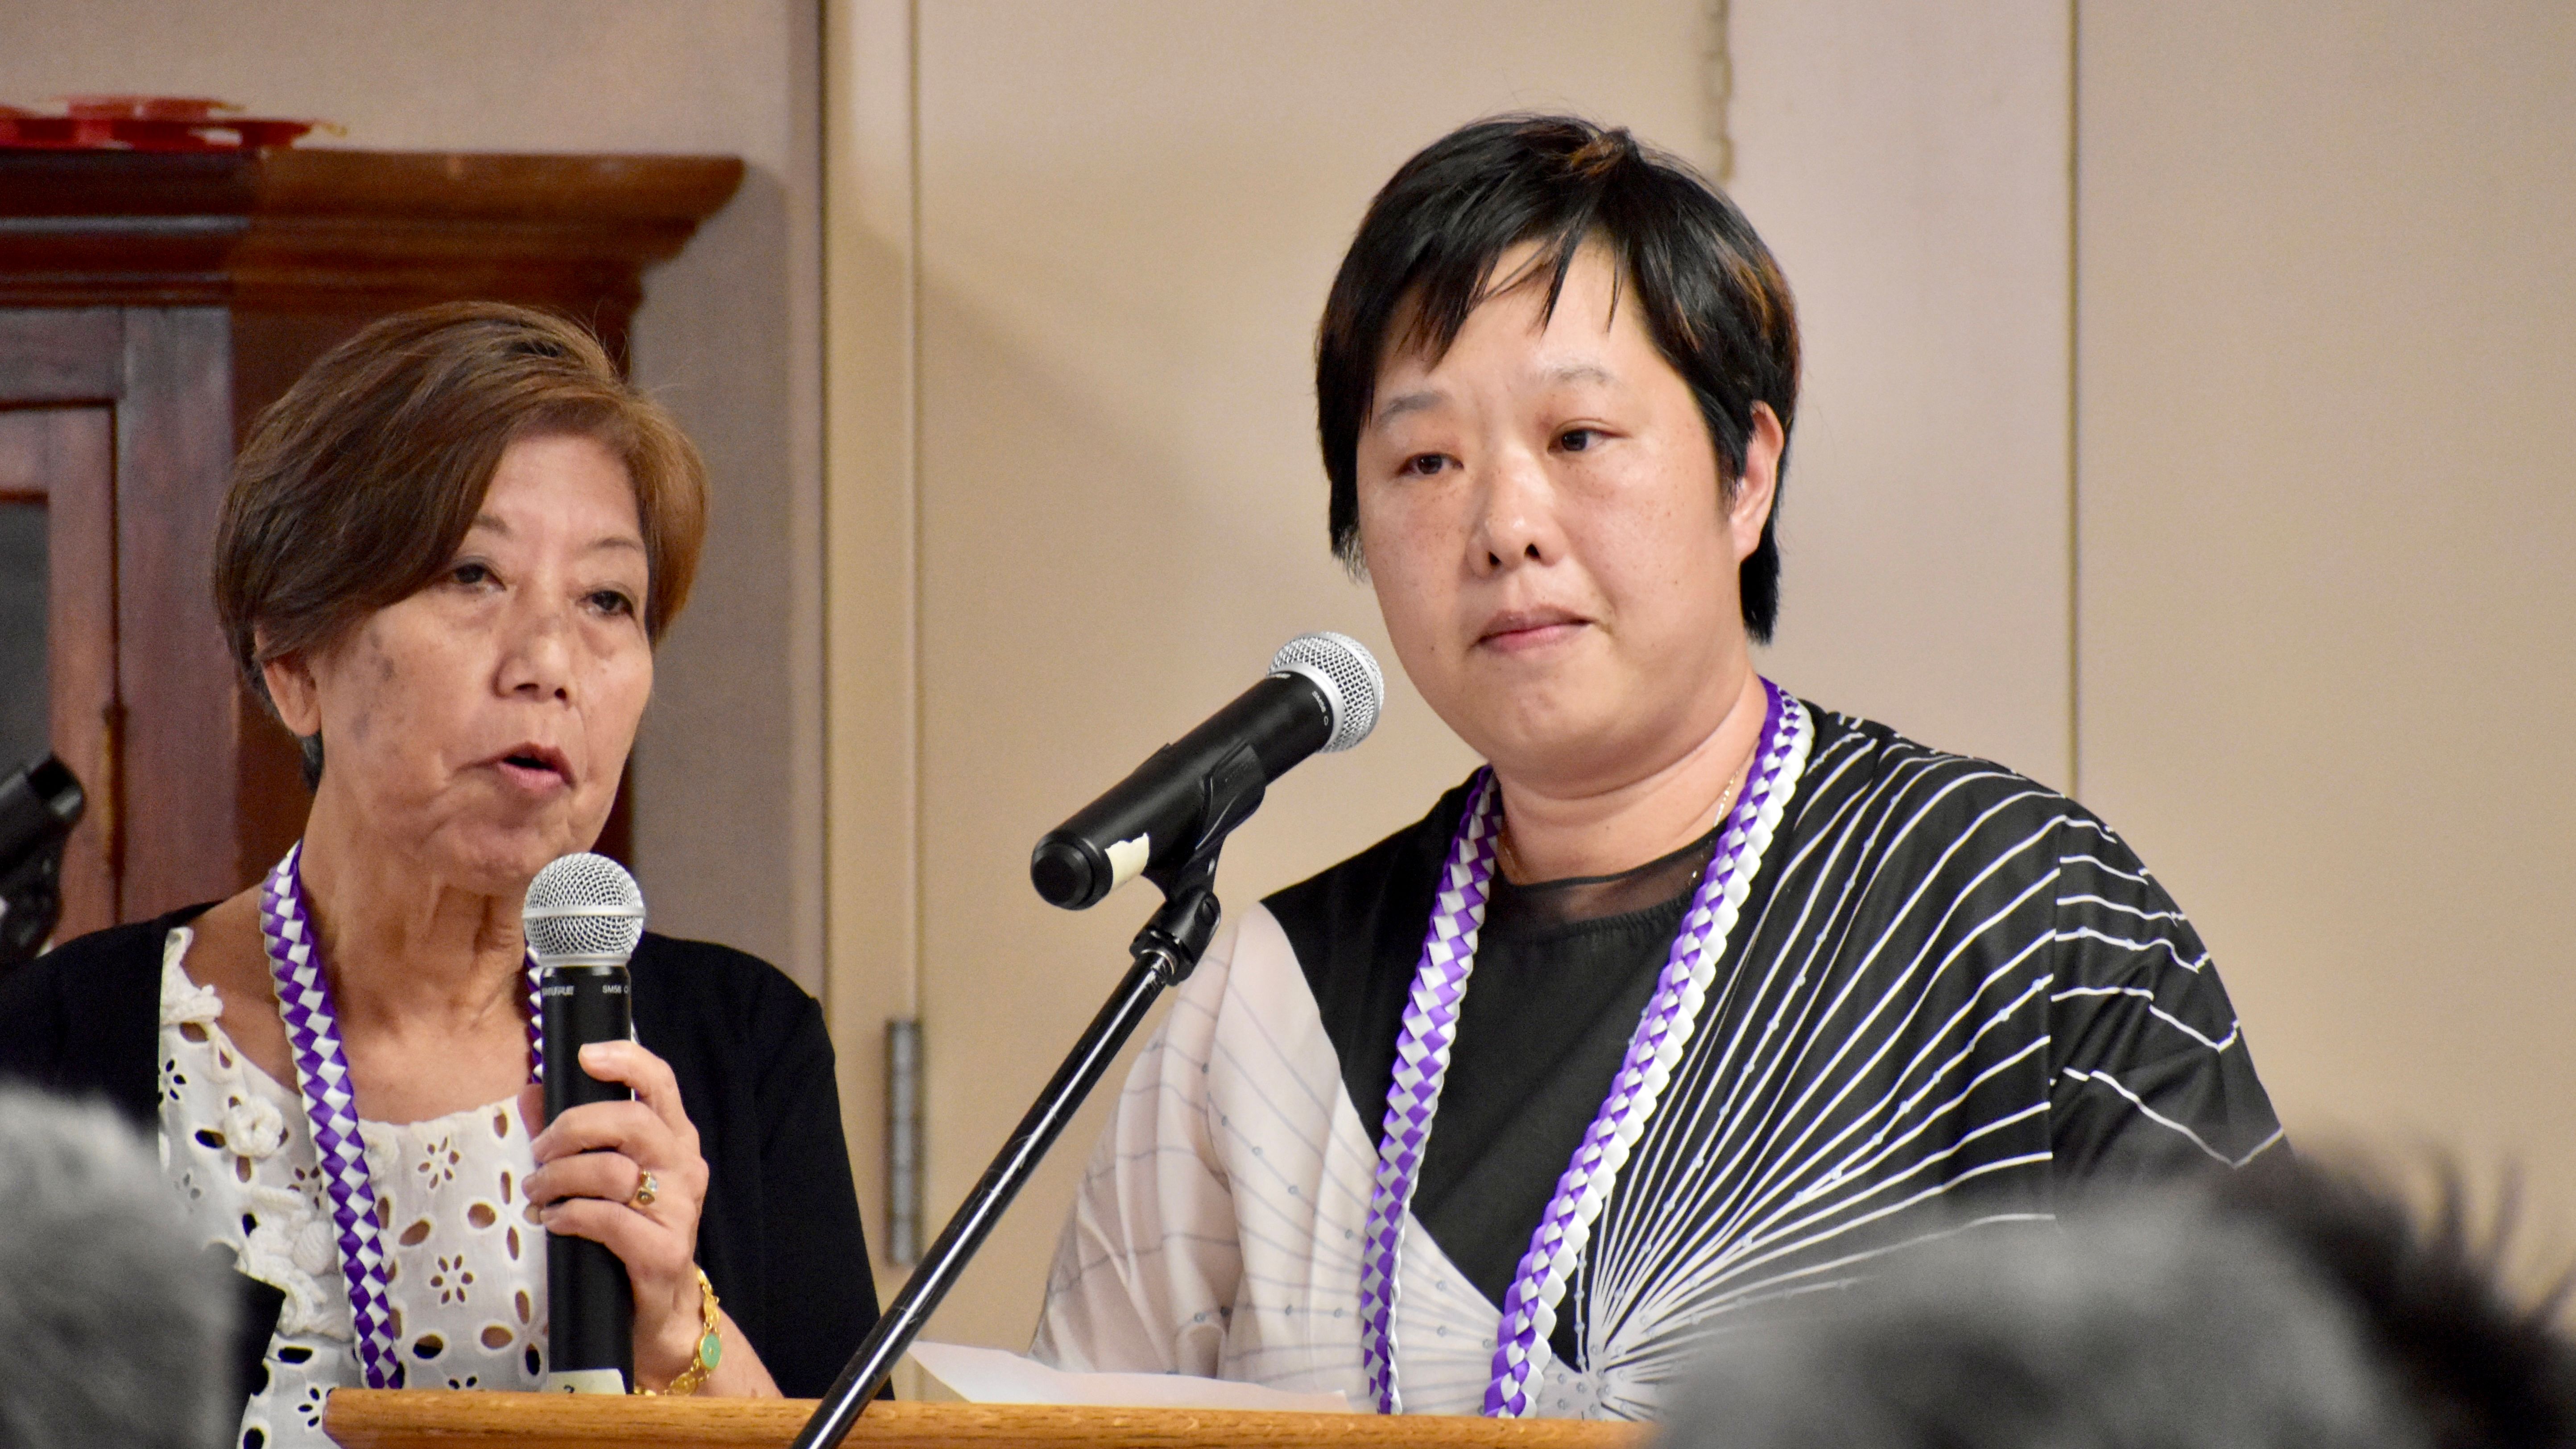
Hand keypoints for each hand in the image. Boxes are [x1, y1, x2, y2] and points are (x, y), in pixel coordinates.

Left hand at [522, 1040, 712, 1390]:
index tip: (584, 1055)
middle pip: (633, 1121)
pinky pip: (610, 1220)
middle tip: (539, 1151)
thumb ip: (567, 1135)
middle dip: (573, 1128)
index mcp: (673, 1141)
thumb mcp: (596, 1179)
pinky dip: (572, 1216)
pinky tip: (554, 1222)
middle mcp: (685, 1168)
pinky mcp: (664, 1251)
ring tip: (537, 1195)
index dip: (626, 1061)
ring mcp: (680, 1209)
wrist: (655, 1315)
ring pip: (615, 1171)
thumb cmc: (624, 1237)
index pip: (660, 1083)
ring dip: (561, 1178)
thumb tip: (532, 1091)